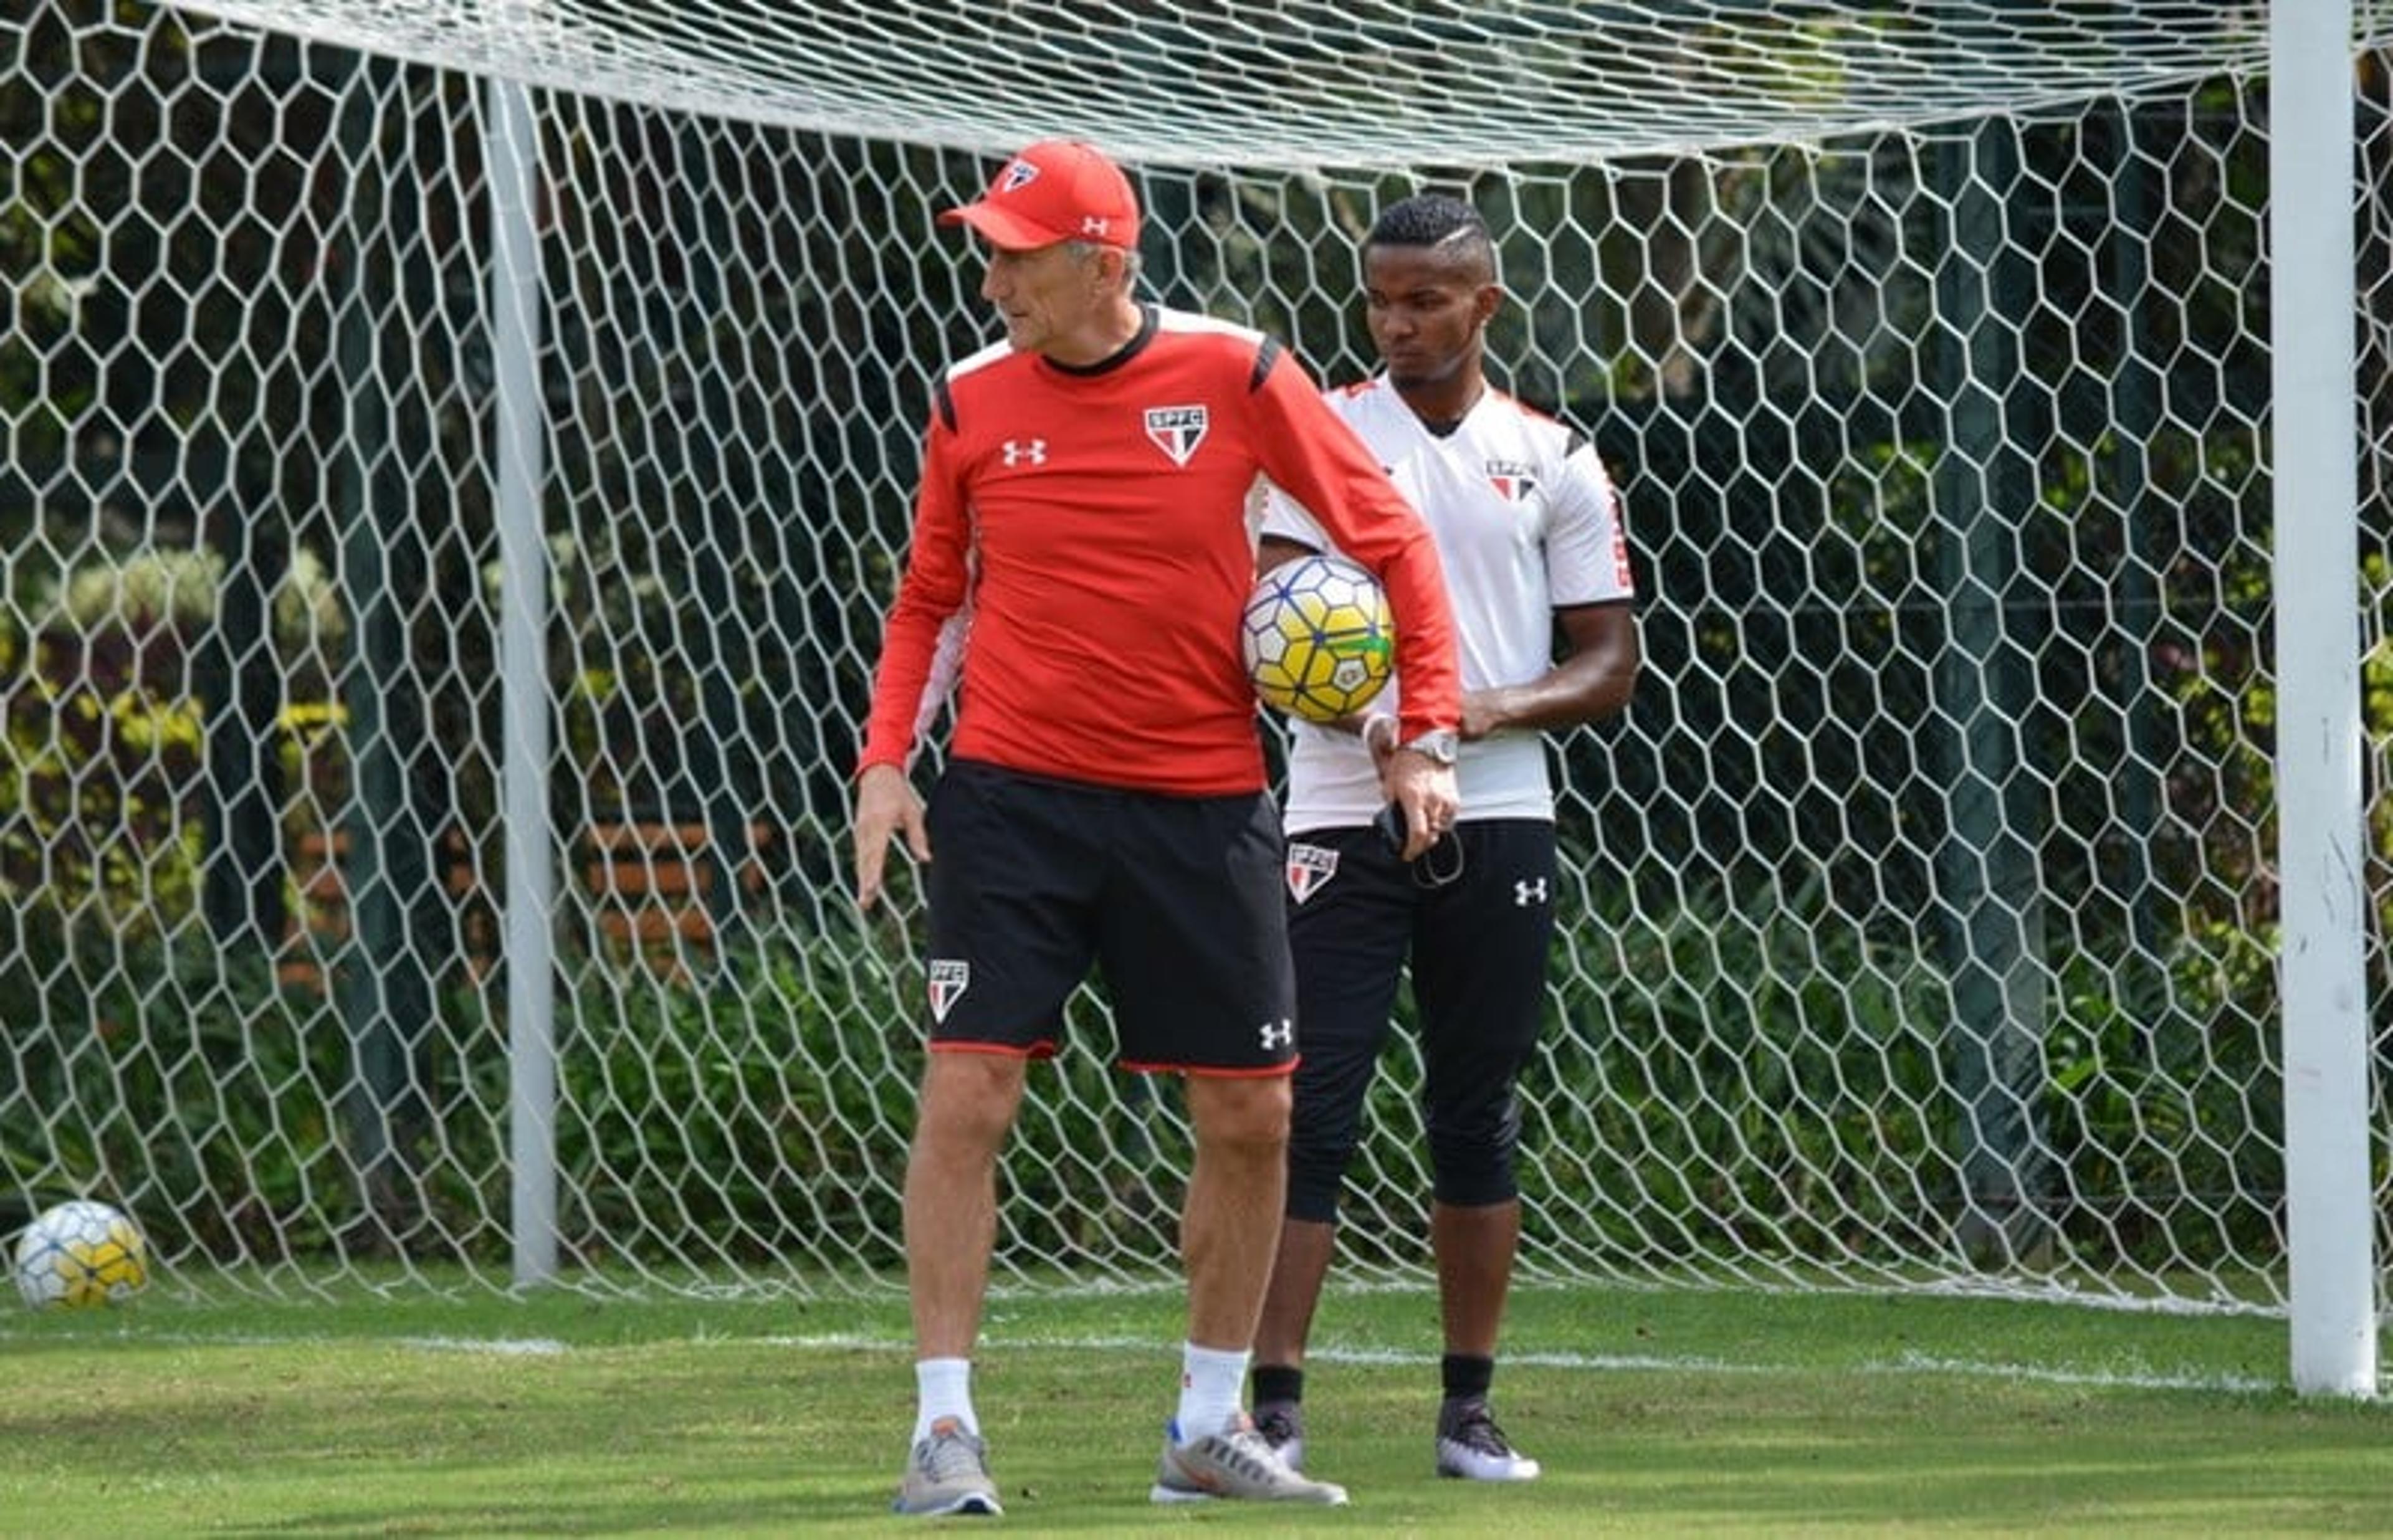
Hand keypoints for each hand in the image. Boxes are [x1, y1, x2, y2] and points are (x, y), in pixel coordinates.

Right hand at [852, 763, 929, 910]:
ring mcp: (860, 830)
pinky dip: (863, 869)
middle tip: (865, 904)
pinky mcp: (859, 831)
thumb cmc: (898, 793)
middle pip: (865, 861)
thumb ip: (917, 836)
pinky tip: (866, 883)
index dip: (873, 873)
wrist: (877, 774)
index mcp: (880, 823)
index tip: (872, 889)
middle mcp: (866, 828)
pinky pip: (861, 853)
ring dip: (863, 879)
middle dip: (865, 883)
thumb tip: (925, 859)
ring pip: (861, 859)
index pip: (876, 853)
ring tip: (865, 901)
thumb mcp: (913, 812)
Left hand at [1382, 747, 1459, 861]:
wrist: (1426, 745)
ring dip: (1430, 834)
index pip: (1417, 834)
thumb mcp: (1389, 785)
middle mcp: (1432, 802)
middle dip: (1420, 845)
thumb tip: (1393, 822)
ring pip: (1440, 830)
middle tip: (1411, 846)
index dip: (1411, 850)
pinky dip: (1440, 824)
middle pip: (1429, 837)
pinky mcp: (1454, 799)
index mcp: (1413, 799)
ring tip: (1421, 830)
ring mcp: (1445, 801)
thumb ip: (1391, 806)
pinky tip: (1431, 819)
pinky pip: (1448, 820)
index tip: (1406, 855)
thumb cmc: (1405, 763)